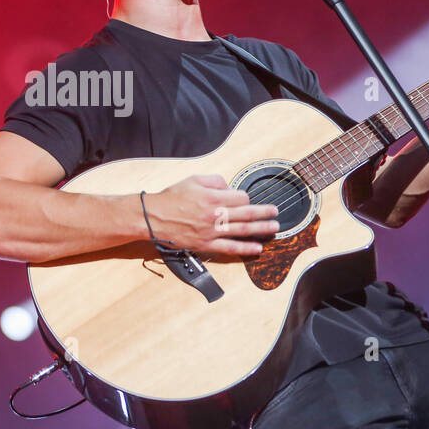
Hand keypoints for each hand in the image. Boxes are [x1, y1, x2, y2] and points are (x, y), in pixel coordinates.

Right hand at [144, 174, 279, 256]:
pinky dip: (245, 248)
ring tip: (274, 228)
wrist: (152, 217)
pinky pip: (230, 247)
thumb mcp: (193, 180)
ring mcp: (212, 231)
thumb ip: (215, 180)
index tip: (246, 200)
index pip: (240, 197)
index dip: (246, 198)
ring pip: (243, 230)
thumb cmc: (172, 198)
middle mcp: (215, 214)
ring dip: (261, 229)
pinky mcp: (206, 244)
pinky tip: (257, 248)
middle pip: (247, 213)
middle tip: (276, 213)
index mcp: (213, 197)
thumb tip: (230, 186)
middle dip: (264, 213)